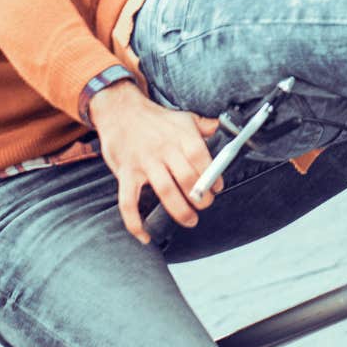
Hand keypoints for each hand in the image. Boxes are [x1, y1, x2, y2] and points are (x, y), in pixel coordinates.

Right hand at [89, 81, 221, 242]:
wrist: (119, 111)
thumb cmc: (156, 119)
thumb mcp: (184, 117)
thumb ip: (206, 126)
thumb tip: (227, 131)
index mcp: (181, 135)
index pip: (201, 158)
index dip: (213, 176)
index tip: (218, 187)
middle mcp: (163, 149)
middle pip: (187, 178)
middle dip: (201, 197)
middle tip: (205, 205)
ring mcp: (144, 162)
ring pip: (165, 191)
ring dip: (180, 211)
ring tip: (190, 220)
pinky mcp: (125, 173)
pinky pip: (128, 202)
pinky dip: (135, 222)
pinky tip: (145, 235)